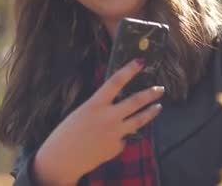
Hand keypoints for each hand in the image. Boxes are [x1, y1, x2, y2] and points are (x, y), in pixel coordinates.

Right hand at [32, 59, 163, 184]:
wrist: (61, 161)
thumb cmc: (67, 134)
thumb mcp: (83, 113)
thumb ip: (102, 108)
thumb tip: (119, 106)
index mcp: (95, 104)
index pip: (116, 82)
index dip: (129, 70)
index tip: (141, 61)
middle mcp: (108, 117)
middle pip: (135, 101)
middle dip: (150, 93)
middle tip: (161, 88)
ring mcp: (115, 133)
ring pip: (139, 120)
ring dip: (151, 112)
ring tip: (158, 106)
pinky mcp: (117, 147)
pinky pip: (123, 139)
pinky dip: (120, 138)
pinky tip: (108, 141)